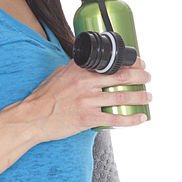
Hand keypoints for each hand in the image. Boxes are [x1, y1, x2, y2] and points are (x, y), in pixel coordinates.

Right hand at [20, 56, 151, 142]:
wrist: (33, 117)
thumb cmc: (44, 97)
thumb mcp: (60, 74)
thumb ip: (77, 69)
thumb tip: (90, 64)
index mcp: (80, 70)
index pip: (111, 63)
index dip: (131, 62)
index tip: (140, 63)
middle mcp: (86, 83)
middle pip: (121, 77)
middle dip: (140, 77)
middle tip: (148, 78)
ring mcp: (87, 101)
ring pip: (122, 96)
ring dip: (140, 97)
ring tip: (148, 97)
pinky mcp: (88, 118)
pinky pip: (115, 118)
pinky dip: (131, 119)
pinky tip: (140, 118)